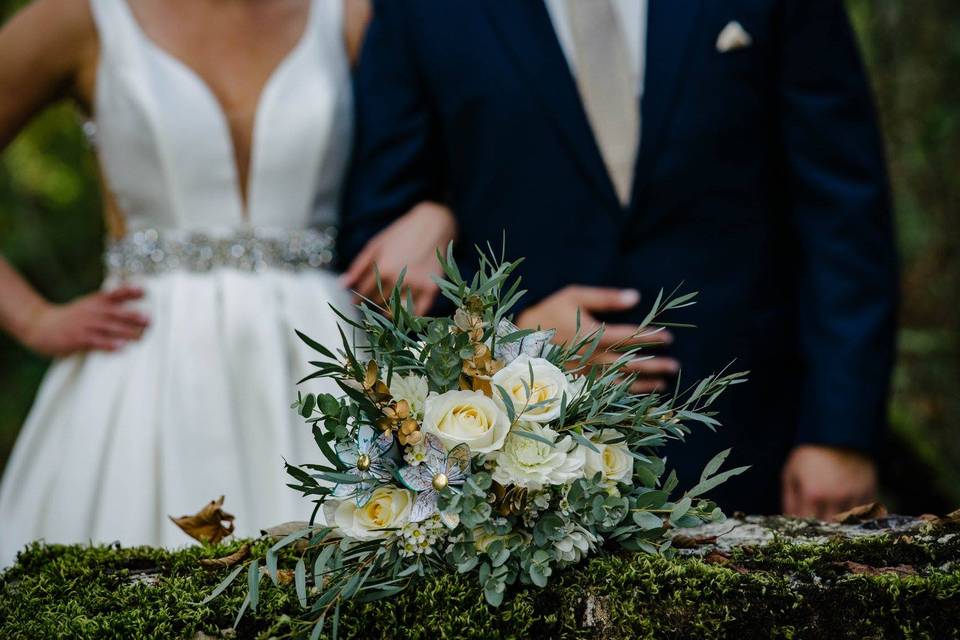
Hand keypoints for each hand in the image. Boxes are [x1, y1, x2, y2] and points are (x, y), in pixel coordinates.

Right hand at [20, 286, 148, 356]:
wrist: (42, 326)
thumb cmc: (73, 317)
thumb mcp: (90, 304)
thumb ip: (110, 302)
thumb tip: (137, 297)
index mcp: (97, 301)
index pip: (114, 294)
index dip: (128, 291)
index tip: (144, 290)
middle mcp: (93, 311)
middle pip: (115, 312)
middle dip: (132, 316)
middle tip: (150, 320)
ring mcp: (85, 325)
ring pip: (108, 328)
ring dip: (125, 332)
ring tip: (141, 336)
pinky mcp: (78, 339)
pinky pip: (96, 342)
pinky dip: (108, 344)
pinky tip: (121, 347)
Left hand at [341, 201, 456, 314]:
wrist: (433, 225)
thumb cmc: (402, 233)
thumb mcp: (376, 245)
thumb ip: (359, 266)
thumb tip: (343, 284)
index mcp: (382, 268)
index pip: (364, 291)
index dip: (357, 297)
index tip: (355, 302)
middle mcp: (398, 279)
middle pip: (378, 300)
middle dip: (372, 302)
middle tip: (370, 305)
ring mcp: (415, 285)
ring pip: (395, 309)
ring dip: (387, 312)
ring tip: (384, 311)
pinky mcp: (431, 289)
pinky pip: (418, 312)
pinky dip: (409, 317)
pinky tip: (402, 317)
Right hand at [517, 285, 677, 393]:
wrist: (518, 340)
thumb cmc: (549, 313)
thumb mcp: (574, 296)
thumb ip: (605, 297)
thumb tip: (636, 296)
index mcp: (593, 334)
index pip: (629, 336)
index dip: (650, 337)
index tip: (668, 338)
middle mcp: (592, 357)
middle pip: (630, 363)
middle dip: (655, 364)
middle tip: (674, 365)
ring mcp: (585, 375)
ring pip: (622, 382)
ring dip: (645, 383)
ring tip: (664, 382)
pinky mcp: (578, 385)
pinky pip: (606, 393)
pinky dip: (626, 396)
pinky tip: (640, 395)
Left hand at [781, 445, 877, 519]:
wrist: (838, 434)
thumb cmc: (810, 455)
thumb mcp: (791, 472)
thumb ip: (789, 498)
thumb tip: (790, 520)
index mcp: (812, 494)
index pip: (807, 523)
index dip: (804, 528)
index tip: (803, 528)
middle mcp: (835, 498)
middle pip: (828, 526)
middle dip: (822, 528)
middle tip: (819, 524)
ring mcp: (854, 496)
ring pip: (847, 523)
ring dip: (840, 523)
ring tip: (835, 519)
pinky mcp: (869, 492)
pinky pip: (864, 513)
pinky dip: (857, 516)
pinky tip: (850, 511)